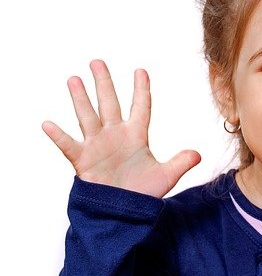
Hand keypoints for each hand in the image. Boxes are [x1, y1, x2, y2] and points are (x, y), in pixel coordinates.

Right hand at [42, 60, 200, 197]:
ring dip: (81, 99)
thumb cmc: (143, 193)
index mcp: (136, 136)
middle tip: (97, 62)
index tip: (141, 71)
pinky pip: (69, 145)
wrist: (124, 213)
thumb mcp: (166, 176)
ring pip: (88, 117)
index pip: (140, 107)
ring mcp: (97, 146)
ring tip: (74, 79)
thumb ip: (181, 162)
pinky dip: (58, 136)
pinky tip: (48, 123)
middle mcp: (115, 136)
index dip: (141, 90)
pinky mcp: (83, 160)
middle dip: (104, 83)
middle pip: (109, 104)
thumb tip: (198, 154)